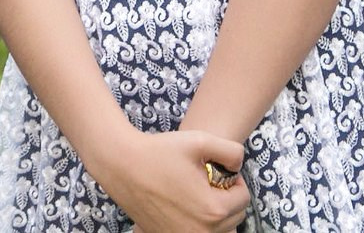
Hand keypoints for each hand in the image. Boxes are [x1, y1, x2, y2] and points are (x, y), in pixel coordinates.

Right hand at [86, 128, 250, 231]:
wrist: (120, 165)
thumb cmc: (158, 151)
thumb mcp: (200, 140)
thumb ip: (231, 151)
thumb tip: (239, 166)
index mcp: (214, 210)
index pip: (243, 199)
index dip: (234, 180)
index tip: (218, 170)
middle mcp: (202, 232)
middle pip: (234, 218)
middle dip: (226, 198)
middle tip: (207, 180)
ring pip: (219, 230)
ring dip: (215, 213)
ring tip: (197, 193)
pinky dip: (197, 223)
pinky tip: (183, 205)